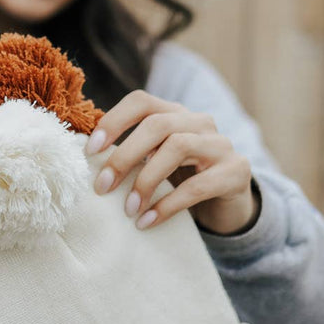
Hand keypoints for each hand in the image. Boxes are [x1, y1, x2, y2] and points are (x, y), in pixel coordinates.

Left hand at [84, 90, 258, 234]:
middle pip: (158, 124)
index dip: (114, 121)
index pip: (142, 102)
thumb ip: (132, 154)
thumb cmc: (182, 181)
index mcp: (176, 114)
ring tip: (128, 209)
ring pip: (178, 147)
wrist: (227, 206)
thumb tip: (87, 160)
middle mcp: (200, 122)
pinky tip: (147, 221)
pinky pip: (197, 186)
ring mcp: (221, 145)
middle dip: (125, 155)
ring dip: (146, 180)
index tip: (90, 150)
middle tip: (102, 186)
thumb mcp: (156, 162)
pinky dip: (167, 205)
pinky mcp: (236, 172)